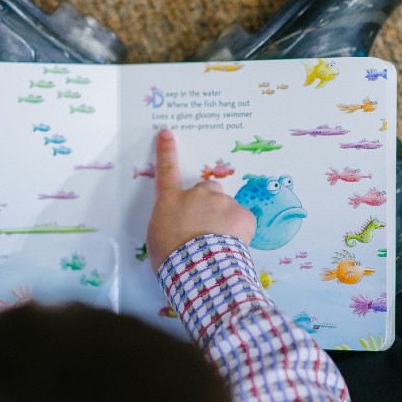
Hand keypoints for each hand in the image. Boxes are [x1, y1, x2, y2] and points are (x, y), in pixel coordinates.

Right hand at [146, 129, 255, 269]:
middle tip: (206, 227)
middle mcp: (197, 195)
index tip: (167, 134)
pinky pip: (243, 221)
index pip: (166, 170)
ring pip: (227, 207)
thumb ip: (170, 222)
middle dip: (208, 203)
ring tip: (218, 245)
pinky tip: (232, 246)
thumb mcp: (158, 238)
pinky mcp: (243, 215)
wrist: (197, 267)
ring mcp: (222, 202)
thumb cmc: (171, 258)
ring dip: (225, 220)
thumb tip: (179, 226)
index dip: (167, 151)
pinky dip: (240, 232)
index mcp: (171, 201)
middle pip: (207, 189)